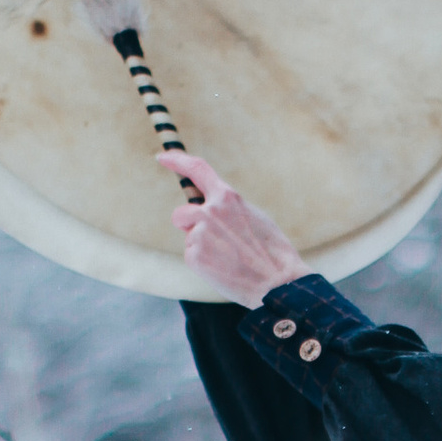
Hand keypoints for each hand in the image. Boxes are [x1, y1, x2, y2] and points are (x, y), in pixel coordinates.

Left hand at [176, 154, 310, 302]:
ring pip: (189, 237)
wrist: (277, 283)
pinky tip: (223, 269)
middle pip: (182, 213)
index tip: (163, 157)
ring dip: (201, 245)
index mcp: (227, 197)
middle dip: (189, 225)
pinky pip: (192, 256)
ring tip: (227, 258)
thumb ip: (229, 208)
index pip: (197, 169)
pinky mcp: (194, 256)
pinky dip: (204, 263)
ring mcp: (200, 234)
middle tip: (214, 241)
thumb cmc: (271, 251)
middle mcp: (209, 212)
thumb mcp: (254, 216)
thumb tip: (210, 209)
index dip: (177, 161)